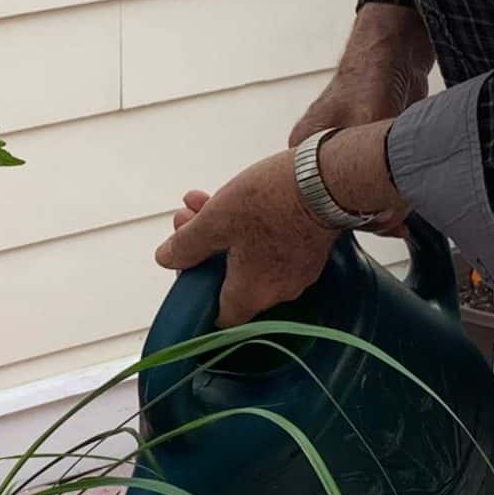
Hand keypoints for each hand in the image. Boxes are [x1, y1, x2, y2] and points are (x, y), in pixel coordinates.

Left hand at [155, 150, 339, 328]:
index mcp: (252, 294)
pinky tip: (237, 198)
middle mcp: (278, 291)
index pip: (220, 316)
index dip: (198, 292)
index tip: (188, 264)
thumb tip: (166, 259)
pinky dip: (250, 229)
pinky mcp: (310, 250)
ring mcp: (298, 272)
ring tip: (204, 201)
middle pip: (230, 279)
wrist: (328, 179)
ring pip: (249, 258)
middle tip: (188, 218)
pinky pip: (272, 248)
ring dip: (223, 232)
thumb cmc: (271, 202)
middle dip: (203, 248)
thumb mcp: (216, 219)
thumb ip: (187, 245)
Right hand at [289, 6, 430, 235]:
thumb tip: (385, 215)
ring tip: (407, 210)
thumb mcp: (366, 126)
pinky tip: (410, 203)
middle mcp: (320, 158)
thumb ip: (369, 169)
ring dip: (385, 205)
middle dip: (371, 216)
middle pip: (340, 202)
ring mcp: (345, 156)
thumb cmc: (368, 78)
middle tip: (398, 222)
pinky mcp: (368, 154)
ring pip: (362, 196)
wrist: (395, 48)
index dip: (347, 217)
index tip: (380, 222)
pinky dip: (394, 194)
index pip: (317, 201)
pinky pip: (379, 185)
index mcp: (302, 153)